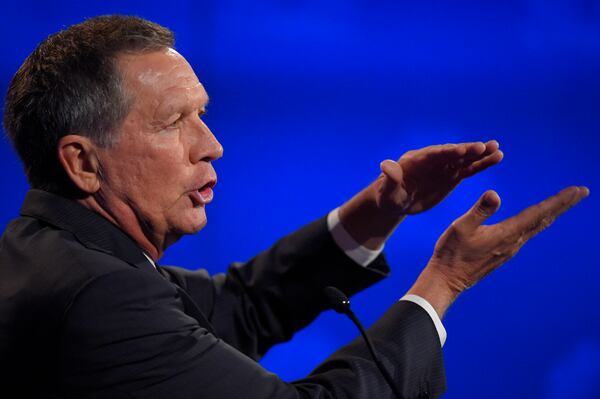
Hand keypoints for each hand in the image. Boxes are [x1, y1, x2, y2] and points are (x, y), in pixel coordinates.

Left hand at [376, 141, 502, 214]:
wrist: (396, 201)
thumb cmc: (389, 197)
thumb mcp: (388, 192)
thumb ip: (390, 179)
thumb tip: (386, 164)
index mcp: (416, 161)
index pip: (433, 155)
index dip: (446, 152)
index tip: (460, 150)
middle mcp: (432, 160)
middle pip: (451, 154)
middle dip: (466, 150)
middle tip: (483, 146)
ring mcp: (443, 167)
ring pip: (463, 159)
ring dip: (479, 154)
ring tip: (497, 148)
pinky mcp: (451, 176)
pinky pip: (468, 169)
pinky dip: (482, 164)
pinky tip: (497, 157)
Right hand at [408, 186, 588, 316]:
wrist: (447, 280)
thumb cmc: (451, 253)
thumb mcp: (461, 227)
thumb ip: (479, 210)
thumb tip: (495, 194)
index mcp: (506, 234)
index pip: (539, 213)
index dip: (560, 201)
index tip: (579, 190)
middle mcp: (513, 242)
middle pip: (543, 220)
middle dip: (562, 205)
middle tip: (581, 192)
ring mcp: (509, 249)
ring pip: (536, 227)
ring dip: (551, 213)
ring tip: (562, 203)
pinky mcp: (503, 253)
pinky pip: (527, 234)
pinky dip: (537, 221)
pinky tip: (535, 220)